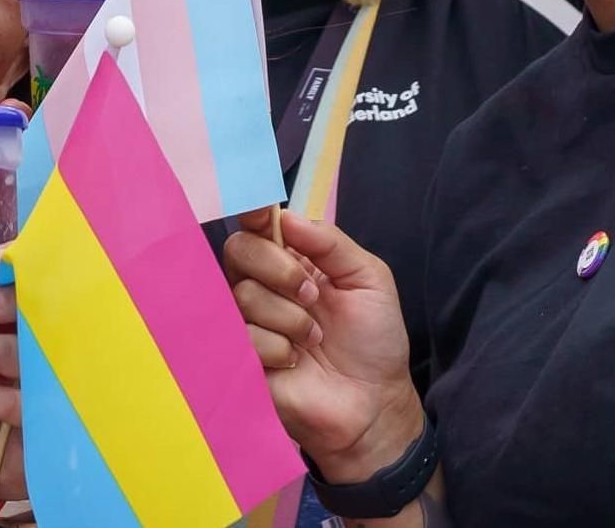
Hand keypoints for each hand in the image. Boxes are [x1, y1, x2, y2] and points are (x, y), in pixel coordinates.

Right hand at [224, 209, 423, 481]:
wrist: (375, 404)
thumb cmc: (374, 340)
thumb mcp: (368, 279)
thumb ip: (330, 242)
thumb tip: (284, 215)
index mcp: (292, 260)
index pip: (258, 224)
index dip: (253, 211)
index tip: (262, 213)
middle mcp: (265, 284)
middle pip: (239, 249)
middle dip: (278, 268)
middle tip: (313, 295)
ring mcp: (250, 321)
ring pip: (244, 295)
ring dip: (289, 317)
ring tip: (315, 339)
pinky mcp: (242, 357)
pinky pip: (244, 336)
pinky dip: (279, 348)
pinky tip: (297, 362)